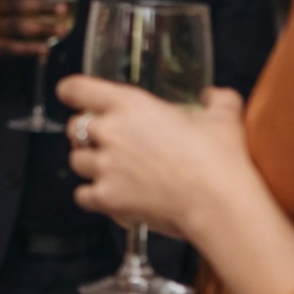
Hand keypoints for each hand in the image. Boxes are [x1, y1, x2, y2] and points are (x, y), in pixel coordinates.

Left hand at [59, 77, 259, 240]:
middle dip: (85, 134)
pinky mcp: (106, 197)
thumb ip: (216, 100)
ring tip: (114, 170)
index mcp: (131, 105)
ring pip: (76, 161)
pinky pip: (82, 195)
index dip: (71, 91)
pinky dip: (92, 196)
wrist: (220, 204)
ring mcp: (105, 167)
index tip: (71, 95)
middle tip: (107, 141)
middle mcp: (110, 132)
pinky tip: (112, 195)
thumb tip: (215, 96)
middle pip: (73, 127)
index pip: (78, 89)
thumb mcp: (223, 118)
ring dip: (90, 164)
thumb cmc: (221, 160)